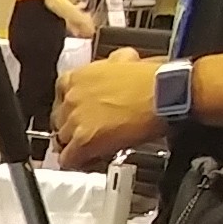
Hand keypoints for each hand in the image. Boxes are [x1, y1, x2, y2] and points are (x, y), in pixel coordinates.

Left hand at [52, 51, 164, 169]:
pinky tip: (89, 162)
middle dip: (72, 128)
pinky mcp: (84, 141)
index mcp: (77, 76)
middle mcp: (71, 97)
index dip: (71, 109)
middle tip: (86, 134)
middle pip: (59, 121)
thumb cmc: (151, 80)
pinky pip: (69, 159)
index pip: (60, 97)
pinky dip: (78, 163)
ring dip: (75, 146)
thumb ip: (110, 64)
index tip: (78, 115)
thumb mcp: (124, 60)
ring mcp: (75, 119)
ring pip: (62, 141)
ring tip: (91, 149)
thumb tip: (116, 64)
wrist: (163, 94)